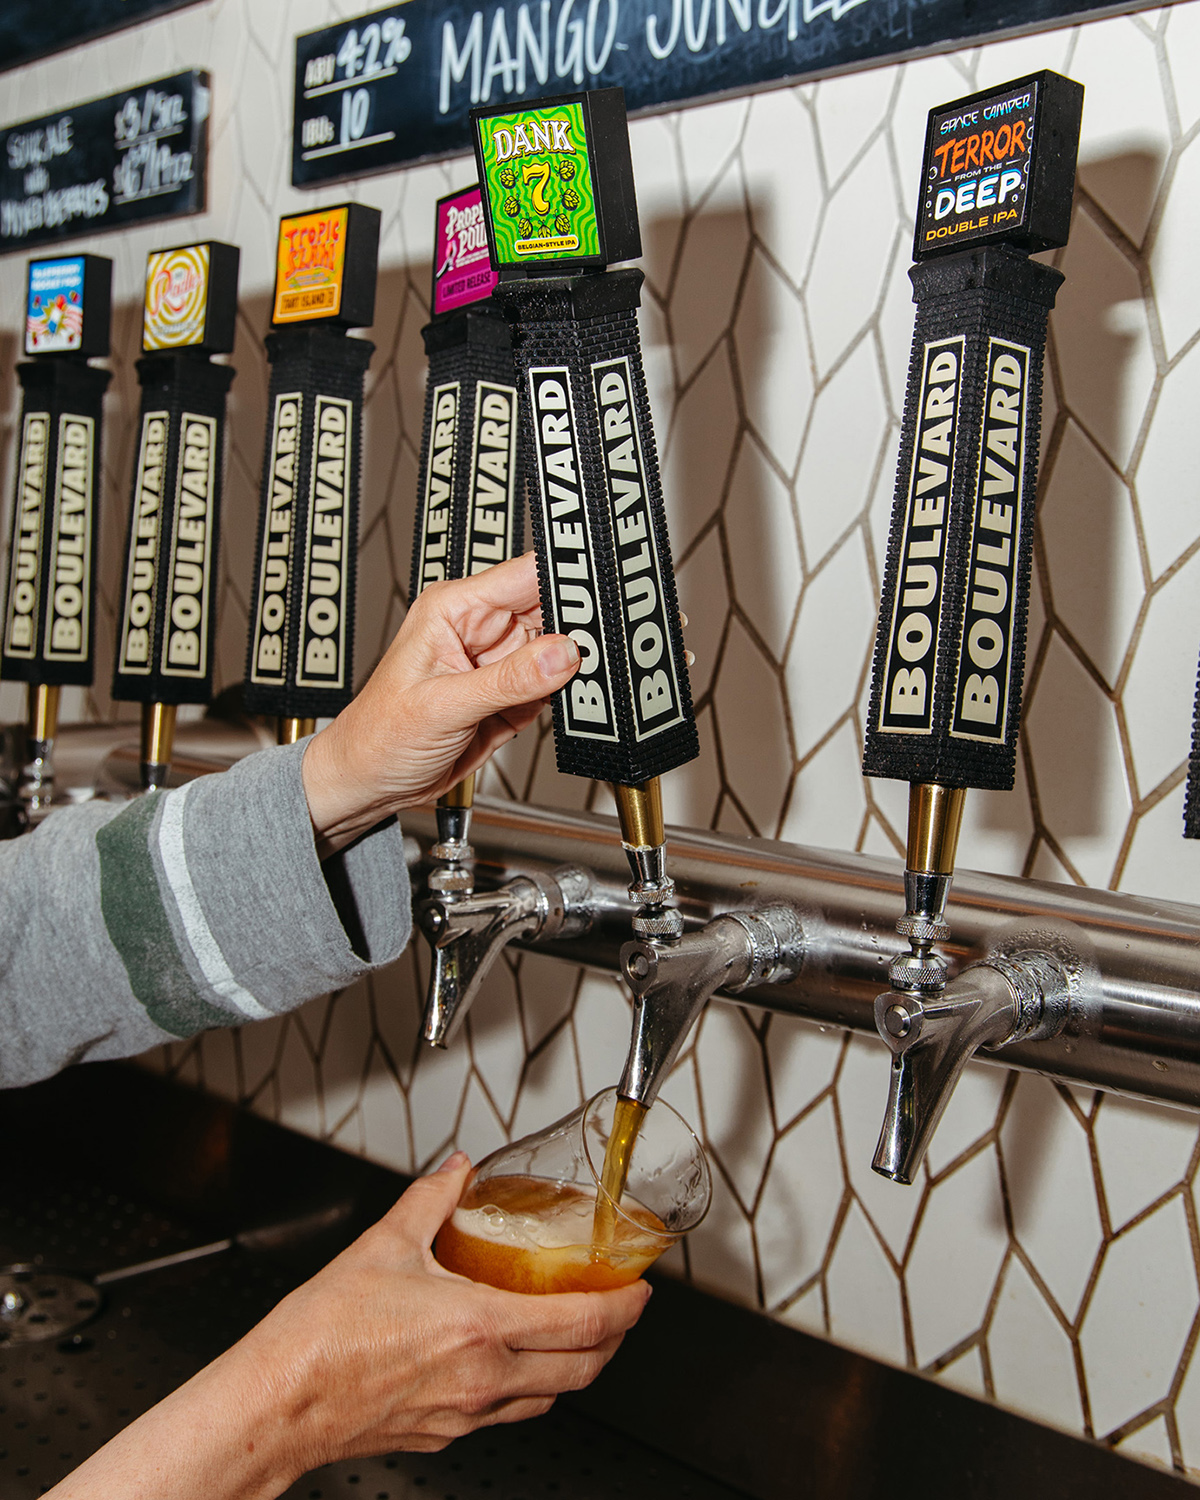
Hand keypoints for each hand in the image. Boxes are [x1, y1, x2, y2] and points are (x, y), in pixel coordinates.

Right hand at [47, 1154, 649, 1499]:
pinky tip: (516, 1363)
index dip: (625, 1306)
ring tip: (580, 1333)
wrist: (279, 1401)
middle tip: (623, 1308)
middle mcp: (484, 1378)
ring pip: (552, 1397)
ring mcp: (466, 1414)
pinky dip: (533, 1387)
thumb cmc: (321, 1335)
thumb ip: (432, 1199)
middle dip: (616, 1338)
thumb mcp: (384, 1244)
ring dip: (579, 1366)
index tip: (640, 1288)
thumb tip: (457, 1170)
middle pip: (584, 1368)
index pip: (584, 1323)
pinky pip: (510, 1413)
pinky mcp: (444, 1434)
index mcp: (480, 1328)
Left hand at [301, 552, 579, 855]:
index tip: (599, 591)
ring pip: (560, 649)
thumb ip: (506, 680)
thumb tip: (561, 653)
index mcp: (453, 610)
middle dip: (579, 627)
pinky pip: (554, 685)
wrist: (370, 784)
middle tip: (602, 647)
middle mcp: (480, 630)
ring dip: (577, 664)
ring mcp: (499, 663)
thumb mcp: (442, 706)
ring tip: (586, 681)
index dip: (564, 577)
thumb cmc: (377, 737)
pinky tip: (573, 700)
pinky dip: (568, 693)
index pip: (523, 576)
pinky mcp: (512, 695)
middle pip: (552, 610)